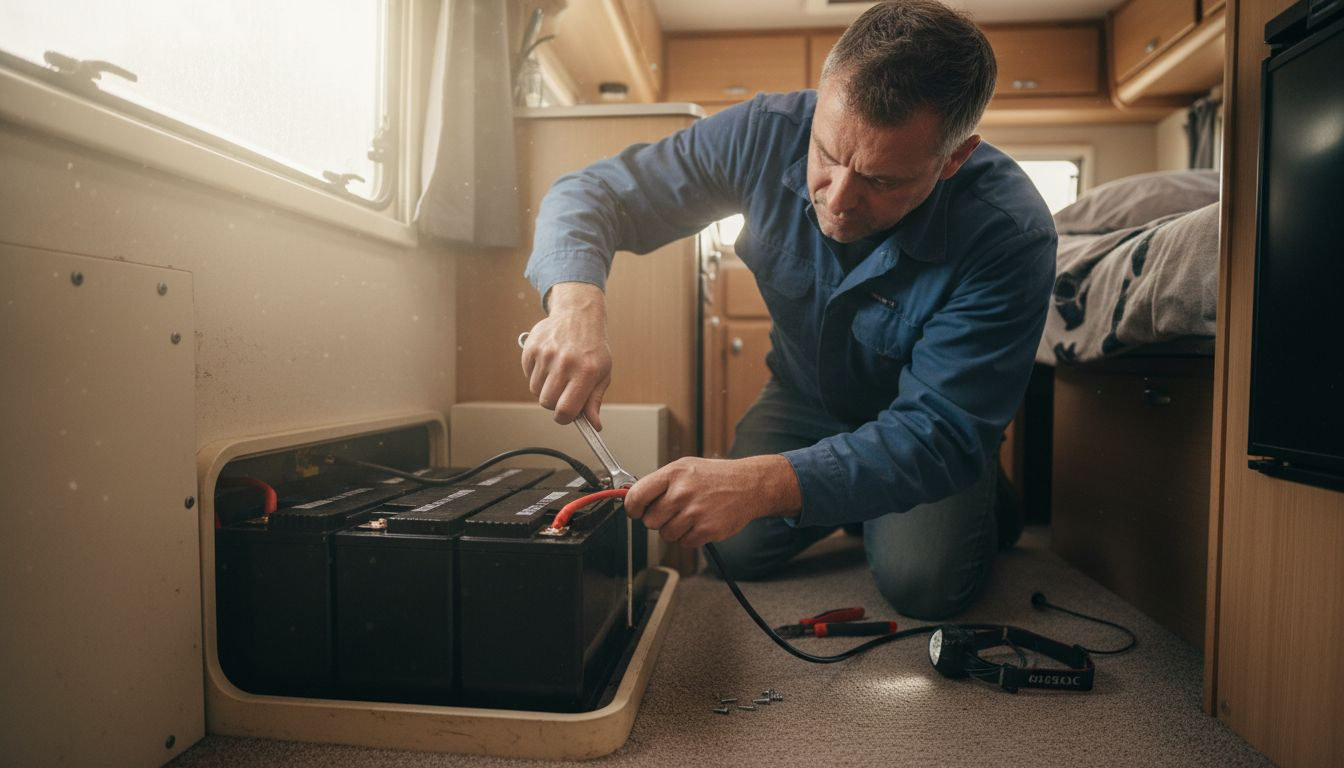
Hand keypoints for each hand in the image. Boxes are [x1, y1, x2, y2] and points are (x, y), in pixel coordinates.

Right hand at [520, 282, 611, 426]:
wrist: (578, 315)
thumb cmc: (592, 348)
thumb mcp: (602, 374)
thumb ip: (594, 401)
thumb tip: (594, 425)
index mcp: (585, 372)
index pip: (566, 410)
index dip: (564, 418)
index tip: (566, 415)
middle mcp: (565, 363)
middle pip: (547, 402)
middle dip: (554, 403)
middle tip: (564, 391)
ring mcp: (546, 354)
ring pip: (535, 390)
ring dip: (545, 388)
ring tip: (558, 374)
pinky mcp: (532, 348)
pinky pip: (528, 375)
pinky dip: (537, 375)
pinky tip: (549, 364)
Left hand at [623, 455, 802, 548]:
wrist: (749, 485)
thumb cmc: (716, 477)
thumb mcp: (685, 467)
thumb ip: (659, 482)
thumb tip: (633, 498)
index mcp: (673, 474)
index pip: (636, 496)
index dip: (633, 508)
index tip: (636, 511)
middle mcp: (682, 492)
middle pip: (649, 521)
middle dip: (658, 519)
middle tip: (673, 511)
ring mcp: (695, 512)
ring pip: (666, 535)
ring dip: (675, 530)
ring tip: (690, 515)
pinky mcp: (707, 529)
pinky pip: (684, 543)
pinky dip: (690, 537)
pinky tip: (700, 523)